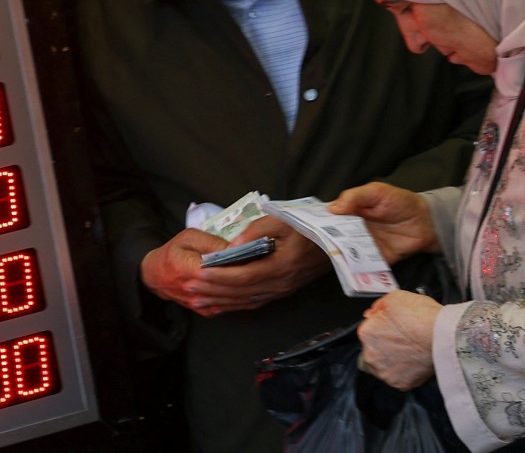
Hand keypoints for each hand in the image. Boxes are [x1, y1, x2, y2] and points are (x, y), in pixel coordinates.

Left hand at [140, 217, 329, 317]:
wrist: (336, 242)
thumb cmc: (307, 226)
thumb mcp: (282, 220)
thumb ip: (256, 231)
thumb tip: (232, 246)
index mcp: (280, 266)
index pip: (243, 276)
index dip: (219, 277)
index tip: (197, 274)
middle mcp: (280, 284)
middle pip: (241, 292)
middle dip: (213, 291)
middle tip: (189, 289)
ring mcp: (282, 291)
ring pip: (246, 300)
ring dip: (221, 301)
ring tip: (197, 300)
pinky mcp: (283, 292)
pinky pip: (255, 302)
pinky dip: (235, 304)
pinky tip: (221, 304)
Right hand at [328, 182, 438, 262]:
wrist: (425, 221)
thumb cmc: (400, 202)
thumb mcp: (377, 192)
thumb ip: (355, 197)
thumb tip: (332, 208)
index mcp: (351, 212)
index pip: (330, 218)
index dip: (319, 222)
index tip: (308, 226)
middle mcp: (354, 230)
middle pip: (334, 237)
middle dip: (327, 240)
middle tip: (319, 243)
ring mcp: (364, 246)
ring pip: (346, 252)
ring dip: (340, 256)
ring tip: (333, 256)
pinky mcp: (375, 260)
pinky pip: (363, 266)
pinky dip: (356, 270)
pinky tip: (350, 271)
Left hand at [357, 290, 439, 389]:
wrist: (444, 336)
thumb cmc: (422, 317)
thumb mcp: (395, 297)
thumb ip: (378, 307)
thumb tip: (372, 314)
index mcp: (367, 333)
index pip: (368, 332)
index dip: (381, 329)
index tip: (392, 329)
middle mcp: (371, 355)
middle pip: (372, 352)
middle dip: (383, 348)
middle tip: (401, 342)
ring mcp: (385, 372)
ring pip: (383, 368)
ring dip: (392, 361)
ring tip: (409, 352)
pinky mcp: (400, 384)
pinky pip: (399, 378)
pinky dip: (405, 372)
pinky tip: (414, 362)